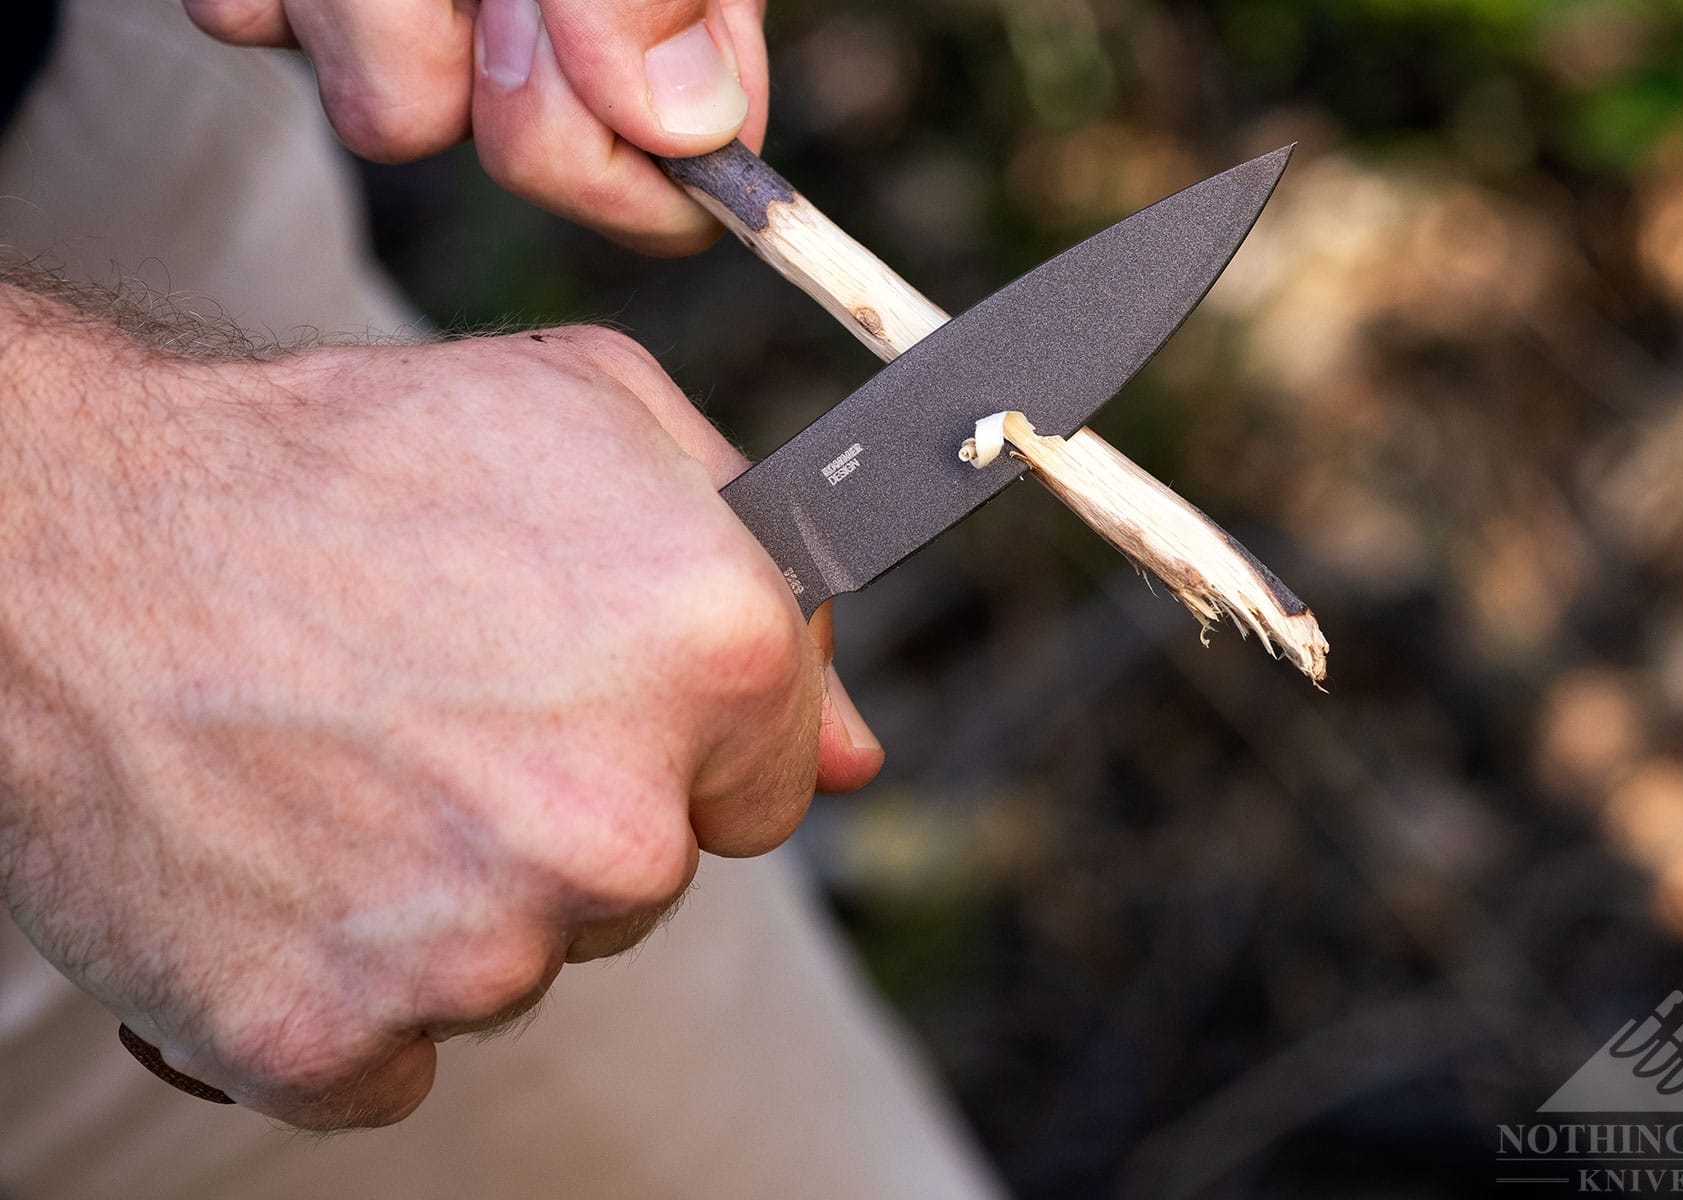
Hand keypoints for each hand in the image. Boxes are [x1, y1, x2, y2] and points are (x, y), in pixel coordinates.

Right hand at [0, 291, 880, 1127]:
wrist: (67, 537)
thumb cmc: (337, 458)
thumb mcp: (588, 411)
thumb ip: (764, 564)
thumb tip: (860, 756)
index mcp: (712, 657)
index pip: (776, 783)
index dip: (682, 736)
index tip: (580, 688)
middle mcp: (619, 822)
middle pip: (648, 877)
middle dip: (570, 806)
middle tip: (431, 702)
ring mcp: (475, 949)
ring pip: (521, 960)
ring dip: (451, 888)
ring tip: (341, 756)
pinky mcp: (332, 1036)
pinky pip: (399, 1046)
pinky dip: (347, 975)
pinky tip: (286, 853)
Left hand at [182, 0, 768, 254]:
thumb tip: (687, 128)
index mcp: (662, 20)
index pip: (688, 178)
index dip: (620, 165)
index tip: (572, 78)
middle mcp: (557, 38)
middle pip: (535, 162)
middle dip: (488, 67)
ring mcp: (424, 24)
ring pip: (390, 117)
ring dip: (366, 11)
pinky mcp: (299, 1)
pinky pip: (260, 27)